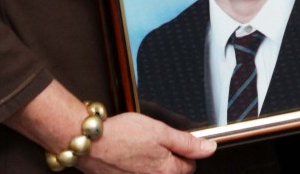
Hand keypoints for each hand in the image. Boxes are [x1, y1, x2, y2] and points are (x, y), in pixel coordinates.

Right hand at [82, 111, 214, 173]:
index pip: (189, 165)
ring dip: (152, 161)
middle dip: (169, 156)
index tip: (175, 140)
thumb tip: (209, 148)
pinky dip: (137, 165)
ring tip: (140, 146)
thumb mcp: (160, 131)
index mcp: (167, 171)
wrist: (91, 143)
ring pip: (156, 173)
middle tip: (155, 140)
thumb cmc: (122, 135)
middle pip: (173, 171)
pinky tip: (129, 154)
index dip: (185, 148)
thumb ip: (186, 142)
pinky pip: (139, 173)